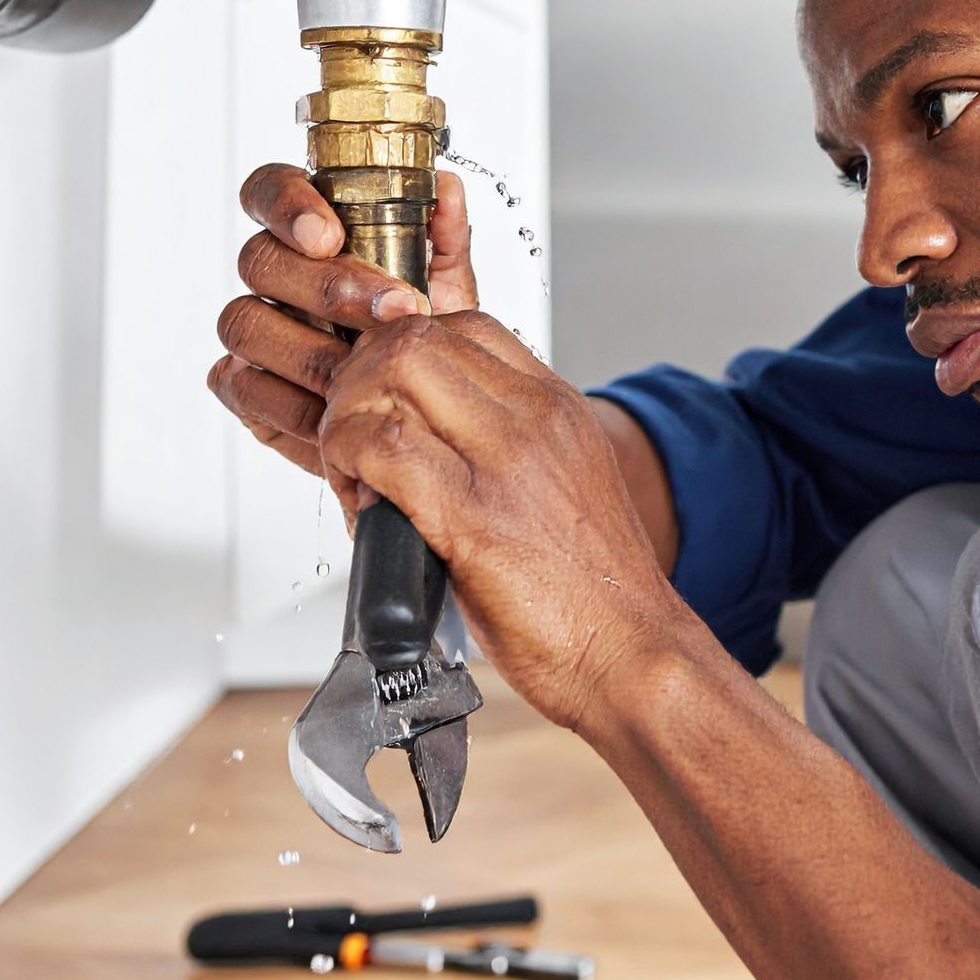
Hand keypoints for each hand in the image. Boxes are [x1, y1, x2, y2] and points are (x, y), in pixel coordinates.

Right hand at [207, 164, 478, 475]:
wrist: (420, 412)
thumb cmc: (423, 340)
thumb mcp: (449, 288)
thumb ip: (445, 238)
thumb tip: (448, 188)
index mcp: (313, 234)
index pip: (270, 191)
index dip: (287, 204)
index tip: (328, 235)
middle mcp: (274, 275)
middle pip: (261, 260)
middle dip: (328, 286)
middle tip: (393, 309)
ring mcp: (253, 329)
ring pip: (244, 321)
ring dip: (312, 348)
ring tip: (371, 368)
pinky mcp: (242, 386)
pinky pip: (243, 386)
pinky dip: (292, 402)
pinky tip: (335, 410)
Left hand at [317, 311, 687, 730]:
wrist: (632, 655)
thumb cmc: (593, 594)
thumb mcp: (565, 487)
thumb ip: (511, 448)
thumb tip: (433, 439)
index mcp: (558, 408)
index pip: (464, 324)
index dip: (401, 350)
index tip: (382, 398)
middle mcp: (535, 419)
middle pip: (416, 336)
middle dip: (359, 378)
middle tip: (349, 433)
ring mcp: (506, 462)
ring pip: (392, 375)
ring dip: (347, 418)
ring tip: (352, 471)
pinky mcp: (474, 518)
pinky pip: (383, 447)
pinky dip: (348, 465)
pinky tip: (361, 505)